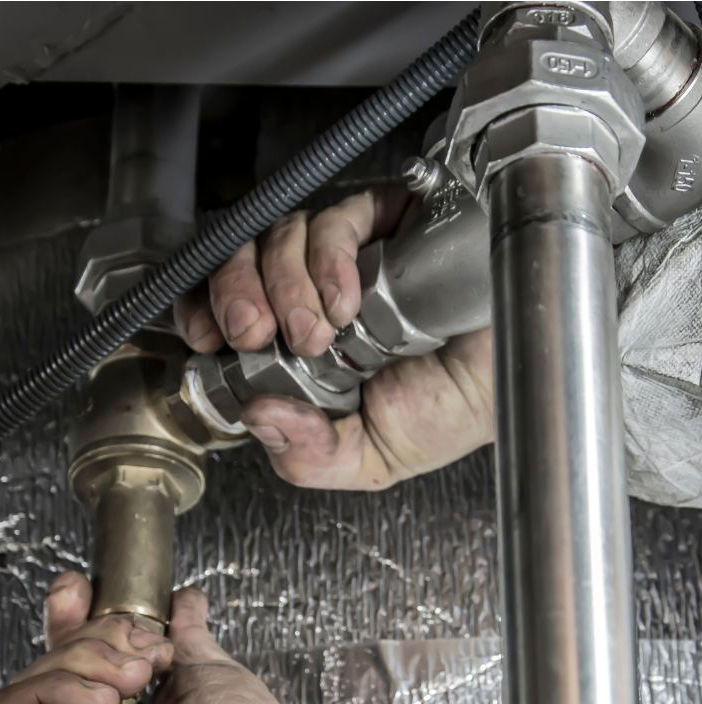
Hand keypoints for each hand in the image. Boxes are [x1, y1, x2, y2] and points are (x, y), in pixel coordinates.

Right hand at [0, 571, 333, 703]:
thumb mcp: (213, 676)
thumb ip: (188, 638)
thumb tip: (186, 602)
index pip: (83, 668)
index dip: (77, 621)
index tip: (83, 587)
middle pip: (56, 662)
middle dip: (94, 631)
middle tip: (139, 648)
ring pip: (37, 674)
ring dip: (90, 659)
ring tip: (133, 684)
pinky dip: (56, 687)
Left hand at [174, 188, 493, 490]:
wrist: (525, 375)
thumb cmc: (456, 409)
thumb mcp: (371, 458)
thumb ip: (310, 455)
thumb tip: (259, 418)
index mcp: (298, 349)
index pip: (228, 312)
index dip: (205, 311)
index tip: (206, 335)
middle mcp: (314, 297)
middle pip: (241, 263)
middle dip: (234, 296)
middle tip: (254, 332)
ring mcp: (347, 258)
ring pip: (280, 237)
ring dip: (285, 284)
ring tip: (319, 331)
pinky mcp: (386, 222)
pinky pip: (336, 218)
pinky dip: (330, 257)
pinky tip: (349, 297)